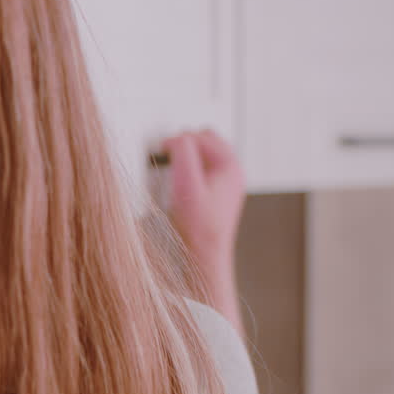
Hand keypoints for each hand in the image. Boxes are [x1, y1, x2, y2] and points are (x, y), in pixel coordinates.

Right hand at [162, 130, 245, 327]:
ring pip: (203, 156)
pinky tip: (176, 185)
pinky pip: (201, 172)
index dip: (178, 140)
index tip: (161, 151)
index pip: (202, 135)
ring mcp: (225, 185)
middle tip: (165, 155)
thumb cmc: (197, 228)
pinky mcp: (216, 197)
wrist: (204, 258)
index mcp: (230, 166)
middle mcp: (232, 174)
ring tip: (170, 168)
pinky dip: (187, 171)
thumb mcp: (187, 185)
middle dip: (185, 144)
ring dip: (186, 156)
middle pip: (206, 141)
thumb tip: (178, 138)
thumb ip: (183, 154)